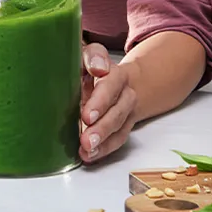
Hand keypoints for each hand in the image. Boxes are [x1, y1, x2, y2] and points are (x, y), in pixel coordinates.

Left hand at [79, 43, 137, 163]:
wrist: (112, 76)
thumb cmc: (91, 66)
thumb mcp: (88, 56)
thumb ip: (91, 57)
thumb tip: (97, 68)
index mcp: (114, 74)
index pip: (111, 84)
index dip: (101, 101)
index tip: (87, 116)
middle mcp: (124, 93)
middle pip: (117, 111)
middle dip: (102, 127)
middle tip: (86, 140)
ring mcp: (125, 111)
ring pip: (119, 127)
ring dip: (103, 141)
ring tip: (87, 150)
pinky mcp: (122, 125)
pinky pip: (117, 139)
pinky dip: (104, 149)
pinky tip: (90, 155)